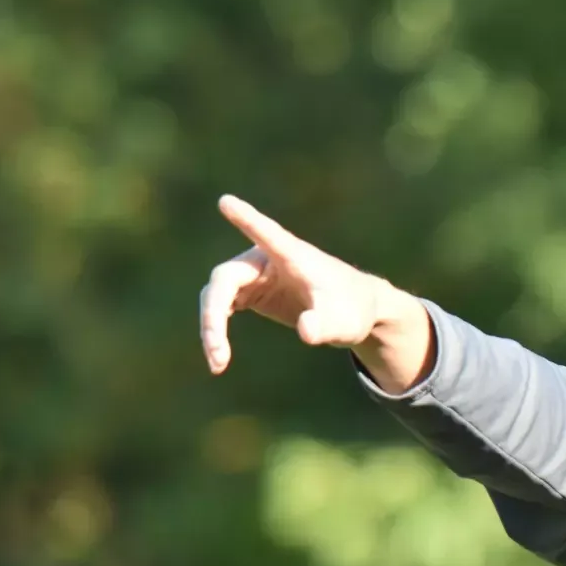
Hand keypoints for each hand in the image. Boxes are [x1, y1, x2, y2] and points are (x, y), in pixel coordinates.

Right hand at [199, 194, 430, 390]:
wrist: (354, 311)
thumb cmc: (353, 309)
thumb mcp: (344, 323)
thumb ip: (325, 325)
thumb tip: (306, 332)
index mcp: (292, 255)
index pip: (266, 233)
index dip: (247, 219)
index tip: (226, 202)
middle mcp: (266, 259)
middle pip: (224, 279)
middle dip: (213, 315)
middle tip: (217, 351)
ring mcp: (255, 275)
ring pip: (216, 295)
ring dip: (211, 327)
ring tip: (218, 363)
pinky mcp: (251, 291)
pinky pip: (221, 306)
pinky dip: (216, 329)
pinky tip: (220, 357)